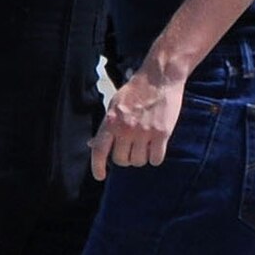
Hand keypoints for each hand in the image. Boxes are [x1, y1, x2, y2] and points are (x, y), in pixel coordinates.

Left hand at [90, 63, 185, 180]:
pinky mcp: (162, 134)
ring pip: (139, 161)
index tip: (100, 176)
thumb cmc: (136, 90)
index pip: (99, 150)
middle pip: (121, 160)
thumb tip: (92, 144)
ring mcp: (143, 132)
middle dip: (127, 158)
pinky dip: (156, 157)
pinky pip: (156, 159)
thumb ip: (106, 126)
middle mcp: (125, 129)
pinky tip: (157, 146)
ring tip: (146, 144)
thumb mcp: (114, 105)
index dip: (97, 167)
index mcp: (111, 121)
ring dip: (142, 157)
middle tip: (132, 148)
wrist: (159, 77)